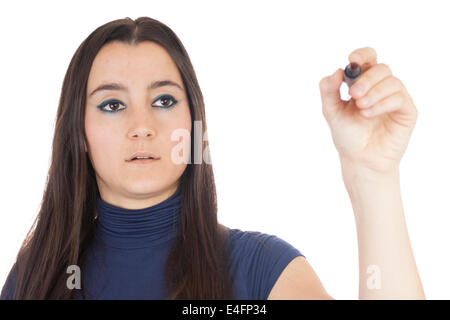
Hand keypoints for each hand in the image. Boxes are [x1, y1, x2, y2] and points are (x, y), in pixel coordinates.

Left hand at [319, 47, 418, 174]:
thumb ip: (329, 91)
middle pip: (381, 68)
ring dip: (374, 93)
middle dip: (367, 78)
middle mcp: (381, 87)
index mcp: (363, 83)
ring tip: (361, 108)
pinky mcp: (406, 111)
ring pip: (392, 81)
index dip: (362, 54)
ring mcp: (395, 98)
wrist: (359, 160)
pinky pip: (399, 98)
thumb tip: (336, 71)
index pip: (368, 59)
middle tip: (354, 94)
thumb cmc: (347, 135)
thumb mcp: (331, 111)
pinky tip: (368, 114)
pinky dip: (382, 103)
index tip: (352, 59)